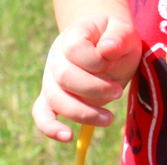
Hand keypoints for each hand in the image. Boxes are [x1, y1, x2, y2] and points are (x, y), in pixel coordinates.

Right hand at [32, 14, 141, 141]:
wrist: (106, 43)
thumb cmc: (115, 38)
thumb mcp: (124, 31)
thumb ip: (118, 37)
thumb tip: (107, 49)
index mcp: (73, 34)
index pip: (74, 49)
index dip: (96, 61)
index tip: (113, 62)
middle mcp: (56, 55)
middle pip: (64, 76)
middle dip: (95, 89)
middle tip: (118, 92)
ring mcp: (51, 76)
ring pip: (55, 98)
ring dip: (83, 112)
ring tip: (109, 118)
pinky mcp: (52, 96)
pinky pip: (42, 112)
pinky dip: (50, 126)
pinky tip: (68, 136)